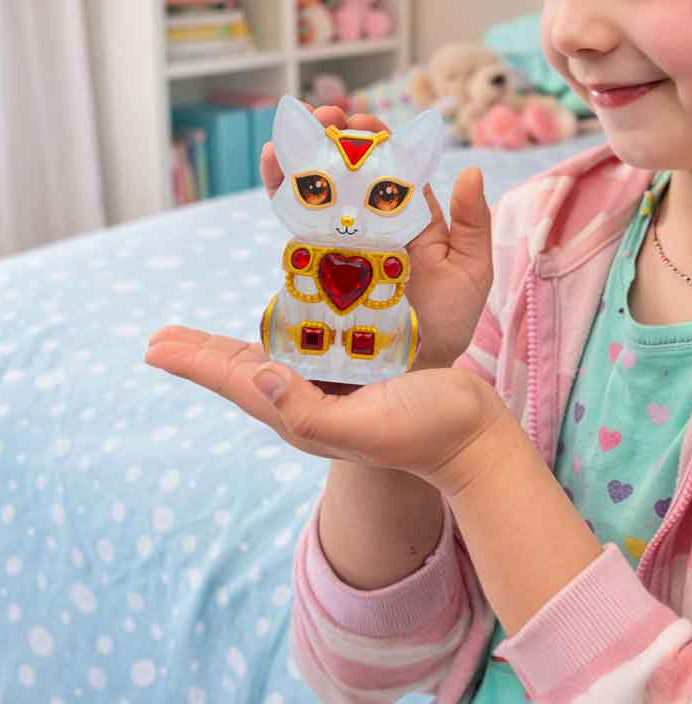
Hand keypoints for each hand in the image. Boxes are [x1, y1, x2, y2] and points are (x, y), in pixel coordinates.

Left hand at [143, 327, 509, 491]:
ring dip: (234, 345)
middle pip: (243, 371)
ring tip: (201, 336)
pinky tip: (284, 319)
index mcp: (302, 415)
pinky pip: (311, 347)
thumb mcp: (365, 428)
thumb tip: (259, 375)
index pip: (237, 383)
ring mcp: (335, 388)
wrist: (472, 435)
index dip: (196, 363)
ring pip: (272, 358)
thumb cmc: (424, 433)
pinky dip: (287, 331)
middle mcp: (310, 401)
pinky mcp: (360, 372)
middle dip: (202, 354)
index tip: (155, 346)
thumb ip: (308, 413)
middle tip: (163, 336)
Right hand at [260, 102, 492, 374]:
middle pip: (353, 168)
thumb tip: (472, 172)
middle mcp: (374, 222)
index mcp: (411, 217)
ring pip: (321, 184)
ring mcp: (341, 238)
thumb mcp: (470, 272)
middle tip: (333, 115)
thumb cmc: (445, 324)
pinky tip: (273, 158)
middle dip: (340, 137)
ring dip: (309, 150)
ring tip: (303, 124)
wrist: (410, 372)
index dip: (380, 140)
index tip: (370, 121)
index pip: (393, 167)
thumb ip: (471, 224)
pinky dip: (281, 185)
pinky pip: (295, 218)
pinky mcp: (313, 259)